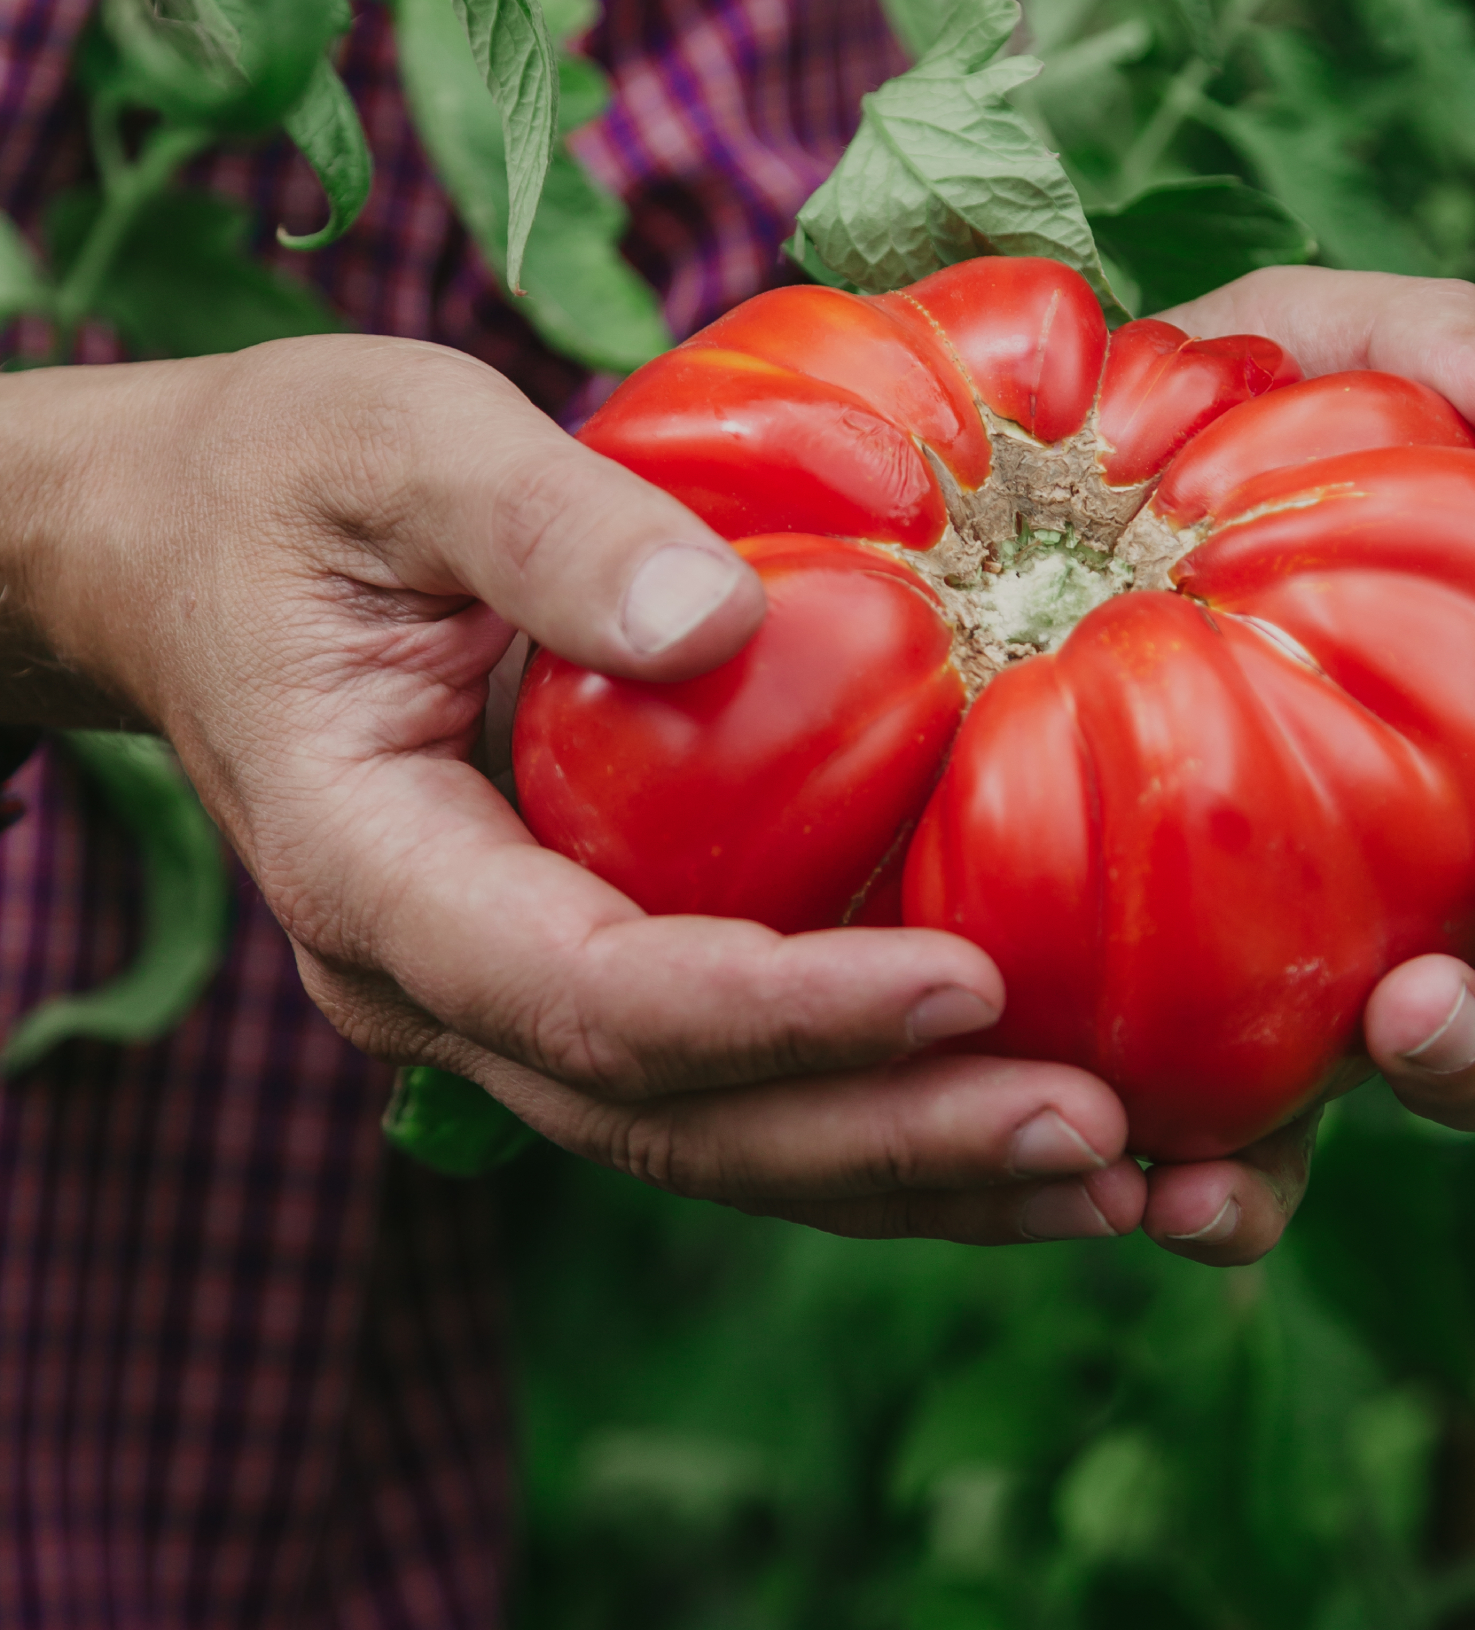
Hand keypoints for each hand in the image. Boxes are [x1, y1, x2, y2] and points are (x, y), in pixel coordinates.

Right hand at [0, 343, 1148, 1244]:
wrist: (189, 547)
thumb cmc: (289, 479)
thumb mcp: (394, 445)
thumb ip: (538, 525)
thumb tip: (716, 620)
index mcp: (376, 870)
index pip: (589, 994)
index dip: (780, 1012)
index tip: (968, 983)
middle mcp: (438, 980)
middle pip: (676, 1117)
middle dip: (893, 1138)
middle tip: (1106, 1142)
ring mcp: (508, 992)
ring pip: (718, 1138)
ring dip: (921, 1171)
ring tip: (1130, 1184)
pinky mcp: (583, 964)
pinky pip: (737, 1076)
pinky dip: (886, 1108)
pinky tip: (1038, 1115)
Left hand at [1138, 270, 1474, 1266]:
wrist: (957, 538)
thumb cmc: (1155, 431)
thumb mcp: (1269, 346)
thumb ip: (1418, 344)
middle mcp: (1474, 836)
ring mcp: (1359, 950)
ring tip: (1398, 1017)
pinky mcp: (1222, 1045)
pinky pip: (1268, 1156)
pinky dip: (1249, 1194)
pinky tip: (1185, 1187)